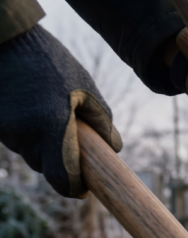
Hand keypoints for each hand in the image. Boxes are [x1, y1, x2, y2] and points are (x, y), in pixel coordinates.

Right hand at [0, 25, 122, 197]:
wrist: (3, 38)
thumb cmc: (48, 61)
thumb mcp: (84, 87)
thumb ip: (101, 122)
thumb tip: (114, 148)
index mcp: (51, 129)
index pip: (63, 180)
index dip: (75, 187)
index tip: (85, 187)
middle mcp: (24, 136)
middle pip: (46, 166)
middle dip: (60, 158)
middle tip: (71, 135)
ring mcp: (4, 131)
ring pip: (29, 152)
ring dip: (42, 142)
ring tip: (48, 110)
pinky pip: (15, 137)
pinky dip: (26, 130)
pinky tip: (30, 106)